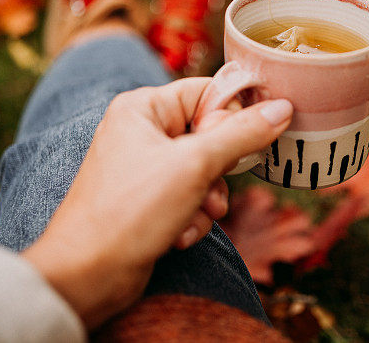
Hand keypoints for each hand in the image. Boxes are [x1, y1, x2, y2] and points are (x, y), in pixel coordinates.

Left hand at [21, 78, 292, 327]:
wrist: (86, 276)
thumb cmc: (130, 210)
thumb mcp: (195, 165)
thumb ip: (242, 134)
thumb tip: (282, 108)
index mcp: (143, 107)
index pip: (208, 92)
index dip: (232, 117)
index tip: (249, 143)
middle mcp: (142, 131)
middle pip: (211, 134)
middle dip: (220, 170)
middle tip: (212, 187)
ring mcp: (144, 166)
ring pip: (205, 170)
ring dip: (209, 198)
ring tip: (196, 216)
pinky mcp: (148, 199)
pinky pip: (190, 196)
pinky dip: (193, 216)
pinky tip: (180, 235)